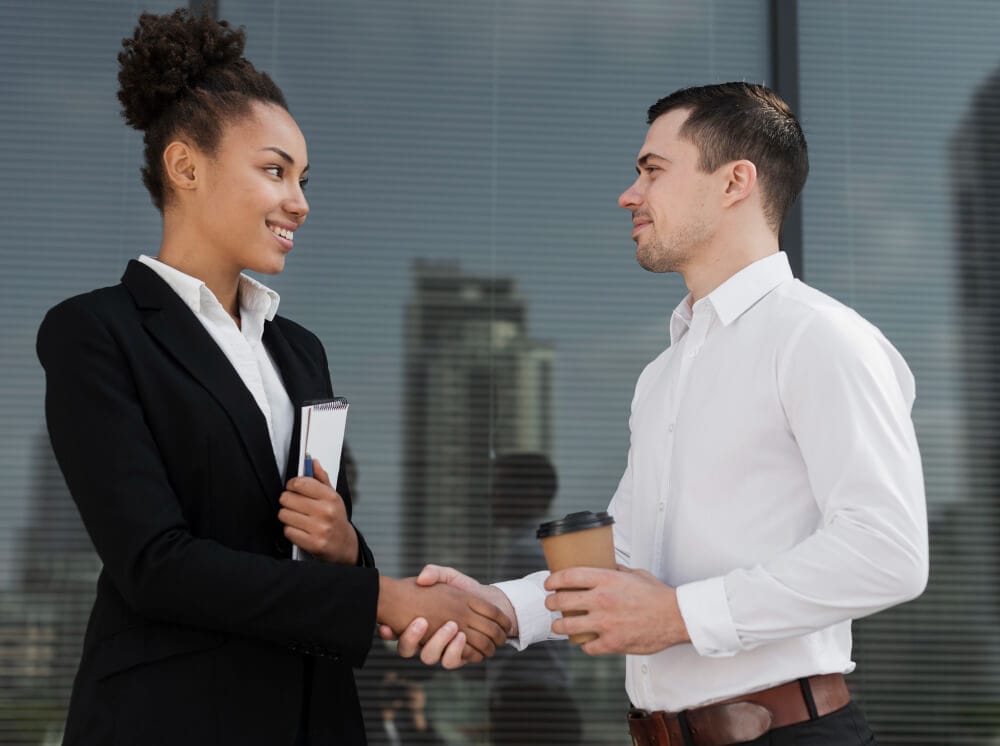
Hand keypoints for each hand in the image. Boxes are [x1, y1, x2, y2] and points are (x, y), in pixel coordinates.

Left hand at [279, 458, 358, 563]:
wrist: (344, 545)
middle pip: (288, 498)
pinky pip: (287, 530)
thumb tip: (313, 462)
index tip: (293, 487)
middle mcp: (326, 511)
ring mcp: (319, 528)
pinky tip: (299, 529)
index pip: (300, 483)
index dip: (292, 484)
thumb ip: (321, 479)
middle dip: (288, 501)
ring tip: (297, 518)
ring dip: (287, 516)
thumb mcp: (333, 497)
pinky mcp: (312, 543)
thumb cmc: (336, 519)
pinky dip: (290, 530)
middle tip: (295, 505)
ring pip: (284, 514)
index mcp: (330, 497)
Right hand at [377, 576, 510, 663]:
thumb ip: (434, 573)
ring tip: (451, 628)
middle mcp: (425, 638)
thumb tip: (421, 578)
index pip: (393, 630)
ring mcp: (441, 649)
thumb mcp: (448, 577)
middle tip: (423, 621)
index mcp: (416, 621)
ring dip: (437, 644)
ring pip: (429, 658)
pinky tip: (463, 637)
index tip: (386, 625)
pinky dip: (457, 651)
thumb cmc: (463, 589)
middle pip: (407, 650)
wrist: (490, 602)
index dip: (386, 632)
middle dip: (411, 638)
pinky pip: (452, 661)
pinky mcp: (458, 657)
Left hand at [544, 565, 689, 654]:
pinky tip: (585, 641)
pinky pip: (587, 646)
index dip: (553, 580)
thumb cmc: (658, 596)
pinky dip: (584, 644)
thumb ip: (616, 570)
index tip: (549, 584)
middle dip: (551, 603)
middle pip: (561, 601)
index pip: (568, 576)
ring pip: (567, 626)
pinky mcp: (611, 643)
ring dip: (559, 625)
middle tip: (551, 604)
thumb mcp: (635, 574)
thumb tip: (605, 564)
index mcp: (606, 580)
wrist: (676, 617)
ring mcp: (605, 623)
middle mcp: (601, 600)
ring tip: (559, 624)